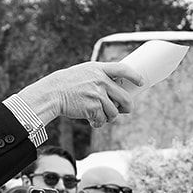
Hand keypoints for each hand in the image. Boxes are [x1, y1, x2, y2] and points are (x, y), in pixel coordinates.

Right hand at [13, 59, 142, 127]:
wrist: (52, 93)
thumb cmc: (68, 84)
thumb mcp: (84, 73)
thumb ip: (100, 78)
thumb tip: (118, 88)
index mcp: (98, 69)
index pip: (122, 69)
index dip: (134, 76)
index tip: (141, 82)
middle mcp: (101, 81)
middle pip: (125, 98)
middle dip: (127, 107)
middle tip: (124, 110)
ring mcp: (97, 94)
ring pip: (114, 112)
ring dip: (109, 117)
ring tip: (99, 115)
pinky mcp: (93, 108)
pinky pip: (103, 120)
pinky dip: (98, 123)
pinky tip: (92, 120)